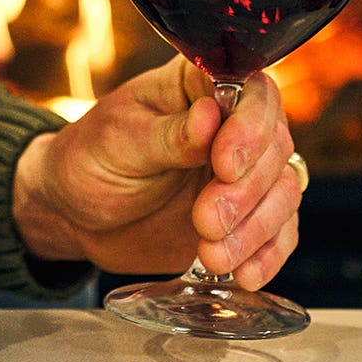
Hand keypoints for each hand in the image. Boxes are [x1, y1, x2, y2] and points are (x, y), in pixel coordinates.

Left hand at [13, 55, 301, 290]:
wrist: (76, 213)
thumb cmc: (91, 159)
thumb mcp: (117, 141)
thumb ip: (167, 135)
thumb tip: (209, 117)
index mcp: (204, 88)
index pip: (254, 94)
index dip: (250, 128)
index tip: (224, 165)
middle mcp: (236, 124)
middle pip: (275, 147)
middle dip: (247, 191)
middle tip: (205, 220)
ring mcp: (247, 171)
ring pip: (284, 191)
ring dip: (257, 228)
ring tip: (212, 256)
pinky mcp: (249, 215)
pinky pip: (281, 232)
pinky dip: (269, 255)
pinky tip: (245, 274)